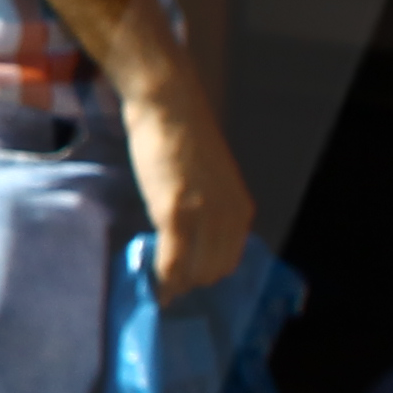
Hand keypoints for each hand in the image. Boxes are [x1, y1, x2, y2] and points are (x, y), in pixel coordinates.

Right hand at [119, 72, 256, 300]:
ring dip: (174, 284)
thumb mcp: (211, 180)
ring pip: (194, 271)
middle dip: (189, 283)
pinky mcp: (175, 212)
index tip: (181, 280)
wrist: (169, 108)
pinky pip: (172, 260)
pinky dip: (162, 278)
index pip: (228, 261)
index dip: (203, 274)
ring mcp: (203, 216)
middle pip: (212, 271)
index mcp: (240, 210)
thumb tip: (193, 239)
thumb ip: (210, 209)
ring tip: (154, 284)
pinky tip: (151, 283)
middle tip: (163, 284)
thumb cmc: (184, 137)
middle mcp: (229, 217)